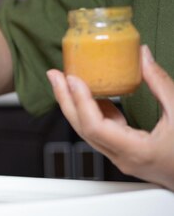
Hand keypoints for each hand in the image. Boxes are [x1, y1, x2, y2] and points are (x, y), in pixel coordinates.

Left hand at [47, 45, 173, 189]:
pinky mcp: (126, 154)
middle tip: (55, 75)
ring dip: (76, 105)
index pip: (95, 126)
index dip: (80, 101)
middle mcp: (123, 158)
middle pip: (83, 128)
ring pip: (89, 131)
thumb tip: (143, 56)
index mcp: (137, 152)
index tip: (72, 79)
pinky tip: (92, 95)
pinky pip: (102, 132)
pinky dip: (94, 112)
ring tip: (67, 81)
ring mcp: (122, 159)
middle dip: (66, 99)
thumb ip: (161, 84)